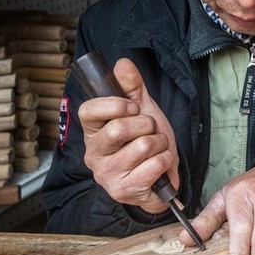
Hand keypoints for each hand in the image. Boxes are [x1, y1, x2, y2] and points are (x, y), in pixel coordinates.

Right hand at [79, 57, 178, 213]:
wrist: (162, 177)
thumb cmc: (146, 142)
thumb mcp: (142, 110)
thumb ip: (132, 87)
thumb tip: (122, 63)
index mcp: (92, 131)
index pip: (88, 110)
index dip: (115, 105)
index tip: (133, 109)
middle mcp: (93, 154)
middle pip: (118, 128)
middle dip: (147, 126)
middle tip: (150, 132)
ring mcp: (106, 175)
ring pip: (142, 146)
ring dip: (160, 144)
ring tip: (157, 149)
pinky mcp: (123, 191)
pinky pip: (154, 165)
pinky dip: (166, 160)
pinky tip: (160, 165)